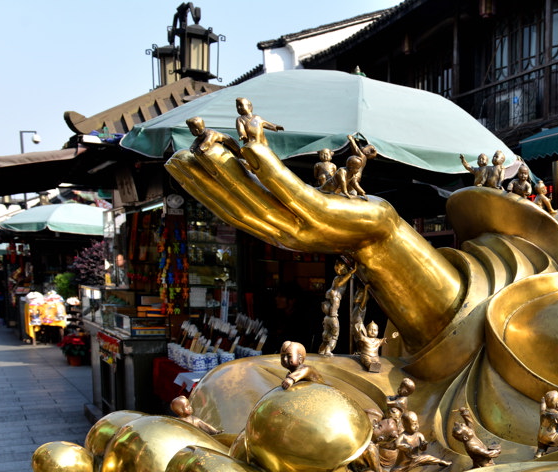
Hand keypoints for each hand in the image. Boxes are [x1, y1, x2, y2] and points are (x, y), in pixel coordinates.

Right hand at [166, 140, 461, 348]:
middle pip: (236, 207)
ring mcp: (302, 228)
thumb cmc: (342, 215)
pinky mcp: (322, 215)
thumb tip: (247, 165)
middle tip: (179, 155)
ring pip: (258, 200)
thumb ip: (274, 192)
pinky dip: (269, 172)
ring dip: (230, 174)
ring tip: (207, 149)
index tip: (177, 165)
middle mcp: (283, 235)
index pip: (230, 211)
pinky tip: (252, 151)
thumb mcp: (301, 205)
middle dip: (205, 182)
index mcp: (274, 233)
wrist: (381, 236)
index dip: (201, 190)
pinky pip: (290, 191)